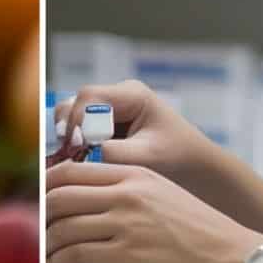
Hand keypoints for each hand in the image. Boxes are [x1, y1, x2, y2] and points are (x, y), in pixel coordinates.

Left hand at [45, 160, 260, 262]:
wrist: (234, 261)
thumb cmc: (203, 236)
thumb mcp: (165, 199)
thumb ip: (130, 197)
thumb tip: (95, 211)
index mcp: (137, 174)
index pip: (73, 169)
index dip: (48, 184)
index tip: (41, 200)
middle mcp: (128, 194)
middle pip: (60, 193)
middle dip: (42, 212)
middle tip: (38, 228)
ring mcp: (126, 223)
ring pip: (62, 225)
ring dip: (46, 242)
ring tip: (42, 254)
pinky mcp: (126, 255)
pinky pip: (74, 254)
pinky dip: (56, 261)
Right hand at [50, 79, 220, 180]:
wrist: (193, 168)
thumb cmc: (177, 160)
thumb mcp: (148, 158)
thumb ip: (115, 154)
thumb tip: (81, 153)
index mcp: (133, 94)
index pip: (90, 97)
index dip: (77, 121)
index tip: (76, 147)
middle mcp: (118, 96)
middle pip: (76, 103)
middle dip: (69, 129)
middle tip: (69, 156)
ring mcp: (110, 110)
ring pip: (73, 116)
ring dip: (69, 137)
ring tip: (75, 161)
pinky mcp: (104, 125)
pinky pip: (78, 130)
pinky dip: (75, 145)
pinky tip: (80, 164)